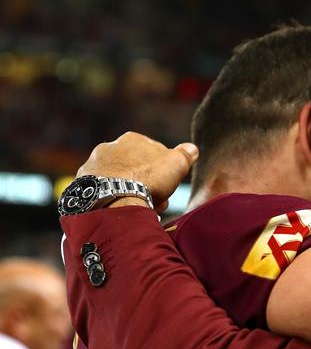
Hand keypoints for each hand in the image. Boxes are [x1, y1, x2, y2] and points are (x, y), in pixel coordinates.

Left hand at [77, 132, 198, 211]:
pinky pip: (102, 192)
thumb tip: (191, 149)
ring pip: (117, 180)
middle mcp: (108, 148)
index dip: (163, 171)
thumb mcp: (177, 164)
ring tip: (137, 208)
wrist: (113, 199)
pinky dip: (110, 199)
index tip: (167, 186)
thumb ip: (185, 154)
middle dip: (144, 183)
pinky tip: (119, 210)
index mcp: (132, 139)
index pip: (153, 153)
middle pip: (134, 167)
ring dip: (128, 192)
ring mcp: (92, 165)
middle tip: (154, 200)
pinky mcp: (81, 184)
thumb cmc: (148, 180)